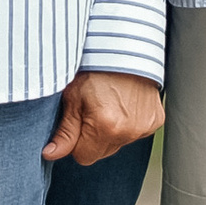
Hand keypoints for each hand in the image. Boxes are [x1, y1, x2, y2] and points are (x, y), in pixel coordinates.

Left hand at [43, 70, 163, 165]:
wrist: (125, 47)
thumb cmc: (96, 68)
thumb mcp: (73, 97)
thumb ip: (64, 131)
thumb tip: (50, 154)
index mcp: (105, 127)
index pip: (83, 157)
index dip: (76, 141)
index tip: (78, 121)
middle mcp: (128, 131)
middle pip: (102, 152)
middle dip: (94, 137)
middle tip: (93, 109)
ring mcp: (144, 127)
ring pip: (118, 143)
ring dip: (111, 131)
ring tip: (109, 104)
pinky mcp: (155, 121)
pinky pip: (135, 133)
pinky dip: (128, 123)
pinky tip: (124, 104)